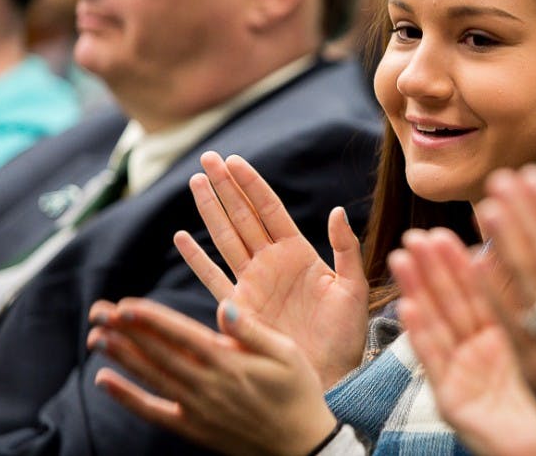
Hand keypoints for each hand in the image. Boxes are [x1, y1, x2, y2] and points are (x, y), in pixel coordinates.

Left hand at [87, 298, 335, 455]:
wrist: (300, 444)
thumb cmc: (298, 392)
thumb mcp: (288, 353)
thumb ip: (253, 330)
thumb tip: (223, 307)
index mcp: (230, 362)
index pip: (180, 335)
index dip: (150, 319)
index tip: (124, 305)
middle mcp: (207, 385)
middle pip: (158, 353)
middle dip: (125, 330)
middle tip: (98, 311)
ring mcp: (197, 408)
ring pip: (151, 377)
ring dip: (121, 356)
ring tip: (96, 337)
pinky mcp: (193, 428)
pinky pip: (153, 411)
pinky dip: (127, 397)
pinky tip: (104, 380)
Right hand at [175, 152, 367, 385]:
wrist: (329, 377)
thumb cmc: (346, 336)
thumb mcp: (353, 288)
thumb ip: (345, 248)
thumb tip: (336, 211)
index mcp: (299, 253)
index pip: (270, 209)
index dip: (252, 185)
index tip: (234, 160)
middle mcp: (272, 263)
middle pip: (243, 216)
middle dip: (225, 187)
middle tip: (207, 158)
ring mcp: (253, 284)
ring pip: (225, 238)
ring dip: (209, 211)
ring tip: (195, 182)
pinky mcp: (238, 308)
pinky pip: (213, 277)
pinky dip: (196, 258)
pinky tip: (182, 236)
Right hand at [389, 229, 535, 455]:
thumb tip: (526, 252)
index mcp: (508, 332)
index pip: (486, 287)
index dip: (470, 255)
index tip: (456, 223)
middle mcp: (483, 351)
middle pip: (456, 300)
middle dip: (436, 265)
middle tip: (420, 233)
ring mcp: (467, 376)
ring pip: (439, 323)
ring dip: (419, 288)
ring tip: (403, 255)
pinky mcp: (455, 402)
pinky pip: (436, 365)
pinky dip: (420, 334)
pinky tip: (407, 306)